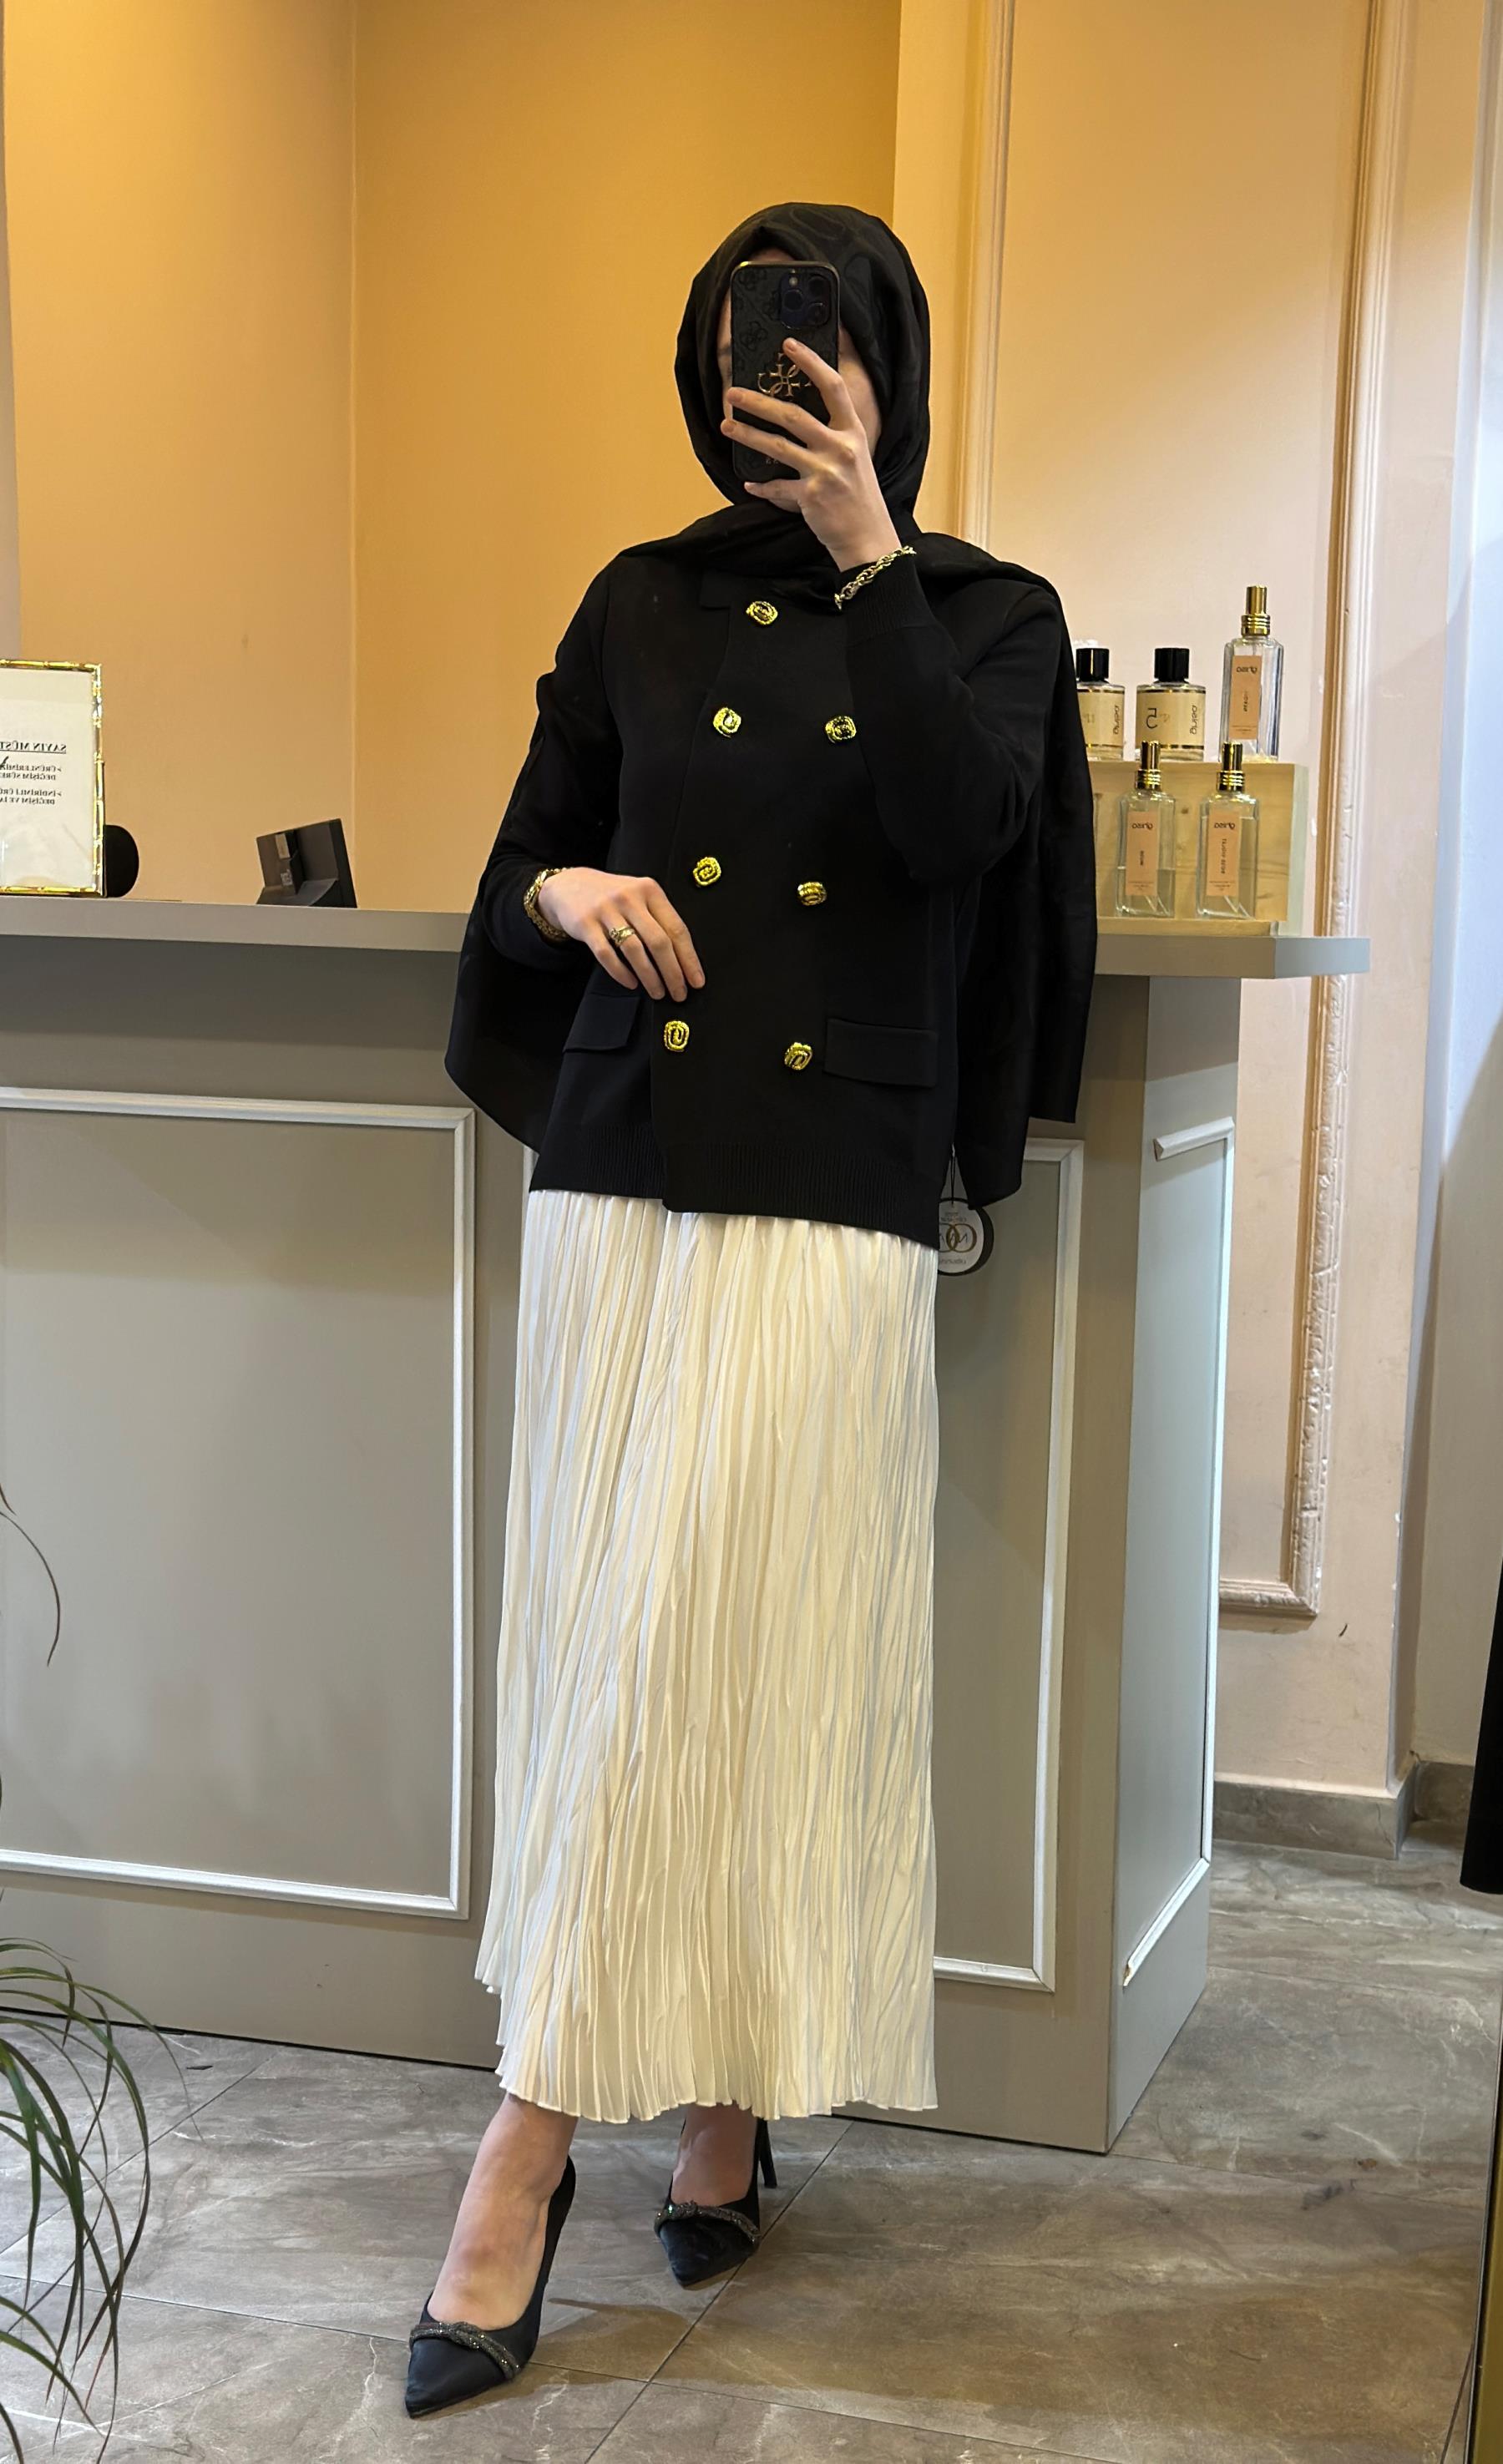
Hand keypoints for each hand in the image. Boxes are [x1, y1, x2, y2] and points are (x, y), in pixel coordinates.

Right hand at [539, 866, 704, 999]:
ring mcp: (607, 910)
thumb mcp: (639, 897)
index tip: (696, 980)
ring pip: (634, 950)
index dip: (689, 958)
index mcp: (650, 891)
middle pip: (659, 942)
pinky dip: (621, 973)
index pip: (676, 929)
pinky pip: (607, 954)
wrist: (570, 886)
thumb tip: (683, 960)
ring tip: (657, 992)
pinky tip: (631, 983)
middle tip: (679, 993)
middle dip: (673, 973)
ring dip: (650, 977)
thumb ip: (658, 919)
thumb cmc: (612, 897)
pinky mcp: (586, 924)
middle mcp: (630, 898)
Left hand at [720, 334, 900, 571]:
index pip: (833, 387)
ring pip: (778, 447)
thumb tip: (794, 416)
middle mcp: (840, 448)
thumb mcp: (854, 457)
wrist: (868, 538)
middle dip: (758, 402)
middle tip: (732, 393)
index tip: (789, 345)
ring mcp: (825, 473)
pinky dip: (761, 486)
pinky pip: (777, 486)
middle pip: (793, 415)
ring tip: (727, 426)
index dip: (811, 362)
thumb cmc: (858, 497)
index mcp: (853, 432)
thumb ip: (832, 435)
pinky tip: (749, 484)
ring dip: (748, 434)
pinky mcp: (811, 497)